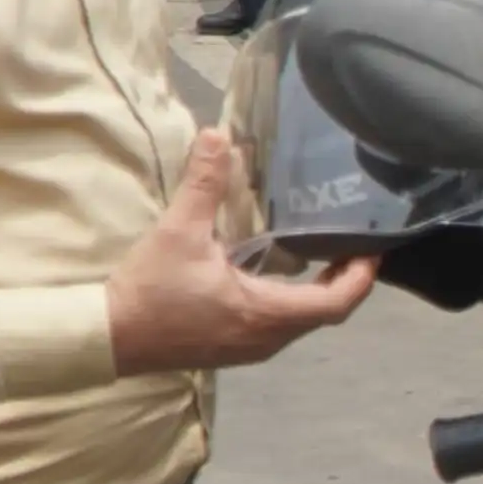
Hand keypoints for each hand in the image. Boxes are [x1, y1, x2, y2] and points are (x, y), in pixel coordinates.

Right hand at [106, 128, 378, 371]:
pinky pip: (280, 326)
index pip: (336, 303)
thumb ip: (203, 183)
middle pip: (326, 314)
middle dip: (346, 280)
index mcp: (265, 314)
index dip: (361, 276)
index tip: (373, 247)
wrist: (109, 336)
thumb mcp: (178, 230)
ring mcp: (250, 348)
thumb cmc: (150, 290)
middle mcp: (267, 338)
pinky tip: (283, 273)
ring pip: (302, 322)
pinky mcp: (234, 348)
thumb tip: (217, 135)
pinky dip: (293, 301)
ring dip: (319, 292)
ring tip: (326, 252)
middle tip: (353, 242)